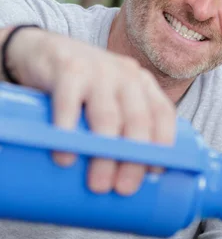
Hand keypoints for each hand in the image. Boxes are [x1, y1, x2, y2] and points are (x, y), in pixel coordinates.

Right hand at [5, 27, 175, 194]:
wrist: (40, 48)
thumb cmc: (81, 88)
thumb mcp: (108, 100)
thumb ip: (119, 128)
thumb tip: (124, 183)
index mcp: (142, 85)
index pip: (163, 114)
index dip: (163, 145)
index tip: (155, 173)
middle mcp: (125, 75)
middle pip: (138, 120)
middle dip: (134, 158)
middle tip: (123, 189)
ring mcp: (97, 70)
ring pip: (107, 116)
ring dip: (105, 154)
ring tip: (97, 184)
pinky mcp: (66, 69)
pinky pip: (69, 101)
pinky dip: (68, 131)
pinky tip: (66, 156)